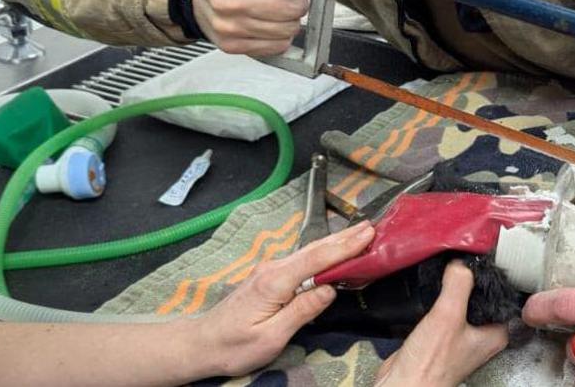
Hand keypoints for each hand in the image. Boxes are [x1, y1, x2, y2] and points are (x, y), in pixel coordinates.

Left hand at [191, 221, 375, 376]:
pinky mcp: (270, 277)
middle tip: (372, 227)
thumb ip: (301, 311)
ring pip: (309, 252)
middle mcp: (273, 269)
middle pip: (315, 249)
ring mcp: (270, 270)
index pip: (317, 259)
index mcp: (275, 281)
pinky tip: (334, 252)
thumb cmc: (234, 346)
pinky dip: (323, 253)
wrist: (201, 344)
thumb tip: (329, 290)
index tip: (368, 234)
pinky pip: (302, 260)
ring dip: (336, 243)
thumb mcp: (270, 337)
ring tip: (360, 234)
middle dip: (345, 237)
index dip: (345, 246)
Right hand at [375, 261, 508, 385]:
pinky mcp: (441, 337)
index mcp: (495, 334)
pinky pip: (445, 310)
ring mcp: (461, 337)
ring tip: (448, 267)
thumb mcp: (448, 315)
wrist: (403, 384)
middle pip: (482, 297)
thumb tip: (461, 262)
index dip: (493, 275)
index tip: (482, 256)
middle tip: (462, 256)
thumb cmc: (430, 363)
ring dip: (454, 288)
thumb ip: (458, 284)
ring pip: (462, 303)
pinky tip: (433, 287)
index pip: (502, 295)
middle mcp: (482, 336)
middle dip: (471, 278)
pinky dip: (439, 299)